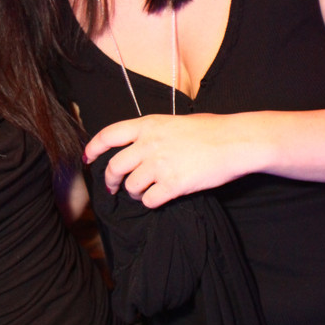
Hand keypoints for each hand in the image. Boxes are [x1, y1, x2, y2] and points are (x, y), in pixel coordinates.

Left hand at [83, 112, 249, 207]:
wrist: (236, 141)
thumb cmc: (211, 129)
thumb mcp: (174, 122)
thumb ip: (152, 133)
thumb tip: (137, 147)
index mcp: (148, 125)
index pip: (108, 135)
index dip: (93, 148)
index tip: (87, 158)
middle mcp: (148, 144)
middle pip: (114, 167)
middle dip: (110, 180)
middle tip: (113, 187)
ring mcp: (159, 165)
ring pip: (131, 187)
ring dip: (135, 193)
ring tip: (146, 191)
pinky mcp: (173, 185)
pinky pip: (149, 201)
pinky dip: (151, 202)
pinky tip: (160, 198)